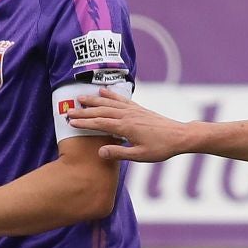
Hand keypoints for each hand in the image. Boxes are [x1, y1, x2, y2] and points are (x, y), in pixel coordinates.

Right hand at [65, 89, 191, 162]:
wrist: (180, 136)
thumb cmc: (161, 148)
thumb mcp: (140, 155)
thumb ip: (119, 153)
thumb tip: (100, 152)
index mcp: (125, 127)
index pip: (99, 124)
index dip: (84, 123)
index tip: (70, 122)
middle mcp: (127, 116)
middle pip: (101, 111)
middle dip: (83, 111)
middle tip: (68, 111)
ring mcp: (133, 110)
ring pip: (109, 103)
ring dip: (93, 101)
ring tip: (80, 98)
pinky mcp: (139, 109)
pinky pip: (121, 99)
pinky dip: (111, 95)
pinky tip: (103, 91)